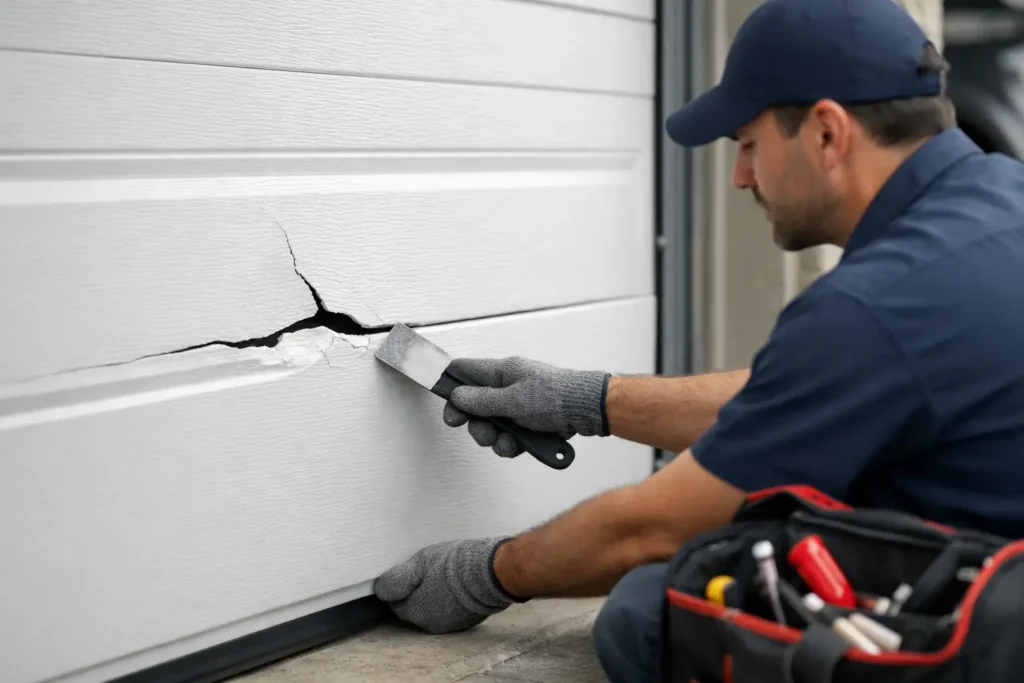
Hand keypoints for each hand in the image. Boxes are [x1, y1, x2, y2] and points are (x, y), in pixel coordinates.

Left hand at [373, 537, 519, 633]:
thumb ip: (397, 579)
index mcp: (416, 611)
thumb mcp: (419, 563)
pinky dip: (449, 600)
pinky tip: (456, 585)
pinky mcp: (467, 620)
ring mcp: (451, 624)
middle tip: (426, 572)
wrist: (491, 572)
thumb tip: (380, 588)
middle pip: (414, 608)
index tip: (407, 574)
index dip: (399, 587)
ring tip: (443, 576)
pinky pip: (450, 611)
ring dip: (433, 597)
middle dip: (416, 593)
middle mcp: (431, 624)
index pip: (396, 603)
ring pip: (433, 610)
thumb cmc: (455, 565)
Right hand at [442, 357, 610, 456]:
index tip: (449, 410)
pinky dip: (511, 444)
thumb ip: (482, 400)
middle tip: (485, 433)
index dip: (451, 388)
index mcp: (501, 371)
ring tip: (508, 442)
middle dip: (477, 425)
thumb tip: (457, 395)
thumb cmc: (555, 397)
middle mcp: (507, 386)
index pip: (465, 372)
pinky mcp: (528, 422)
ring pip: (492, 425)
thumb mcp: (513, 400)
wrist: (587, 411)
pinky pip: (509, 436)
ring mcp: (518, 405)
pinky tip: (519, 446)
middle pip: (475, 406)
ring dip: (495, 438)